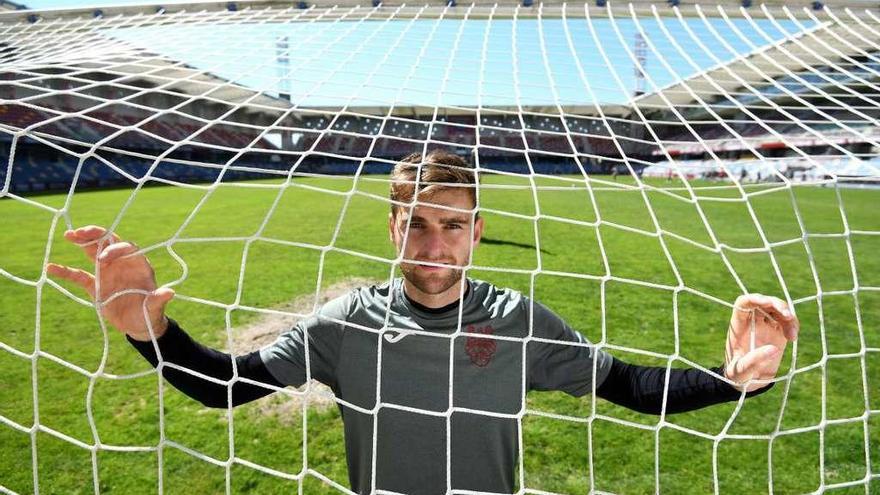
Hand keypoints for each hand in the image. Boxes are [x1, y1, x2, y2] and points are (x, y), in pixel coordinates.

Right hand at [46, 225, 173, 341]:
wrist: (139, 325)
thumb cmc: (150, 314)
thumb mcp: (155, 308)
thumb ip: (159, 299)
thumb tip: (169, 292)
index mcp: (138, 265)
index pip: (127, 248)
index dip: (115, 249)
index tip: (102, 258)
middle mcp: (122, 264)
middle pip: (109, 243)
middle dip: (96, 235)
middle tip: (80, 233)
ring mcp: (108, 273)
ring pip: (93, 252)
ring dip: (82, 242)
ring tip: (68, 235)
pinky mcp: (95, 286)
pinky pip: (78, 276)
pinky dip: (65, 272)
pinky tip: (51, 268)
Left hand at [724, 294, 798, 391]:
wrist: (748, 382)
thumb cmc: (738, 376)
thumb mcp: (741, 371)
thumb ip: (753, 361)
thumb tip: (774, 348)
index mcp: (738, 325)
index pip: (744, 302)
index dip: (756, 298)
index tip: (767, 303)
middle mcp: (752, 321)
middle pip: (764, 302)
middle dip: (777, 304)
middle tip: (788, 316)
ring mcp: (766, 325)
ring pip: (779, 309)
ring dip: (789, 317)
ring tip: (792, 335)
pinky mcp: (778, 332)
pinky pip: (787, 321)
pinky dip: (793, 325)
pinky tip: (793, 337)